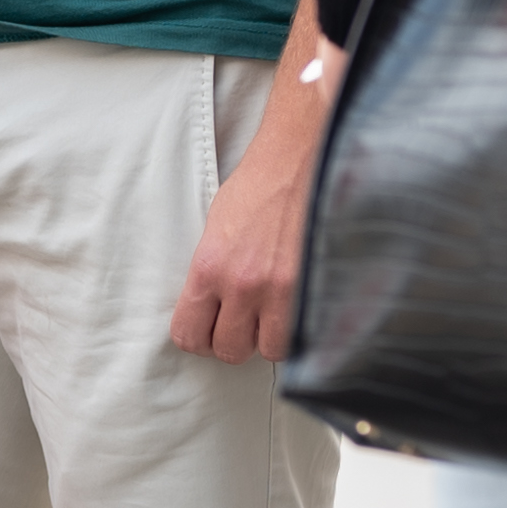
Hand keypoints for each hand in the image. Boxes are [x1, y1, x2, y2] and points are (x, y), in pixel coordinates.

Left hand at [171, 73, 331, 365]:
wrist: (301, 156)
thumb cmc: (258, 185)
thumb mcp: (216, 228)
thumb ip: (211, 273)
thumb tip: (210, 309)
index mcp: (209, 268)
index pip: (189, 335)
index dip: (200, 337)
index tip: (211, 328)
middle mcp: (244, 285)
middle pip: (231, 350)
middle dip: (237, 339)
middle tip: (246, 320)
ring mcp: (284, 289)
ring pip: (271, 351)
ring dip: (273, 337)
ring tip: (276, 312)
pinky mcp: (317, 287)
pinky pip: (307, 335)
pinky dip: (304, 330)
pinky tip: (300, 309)